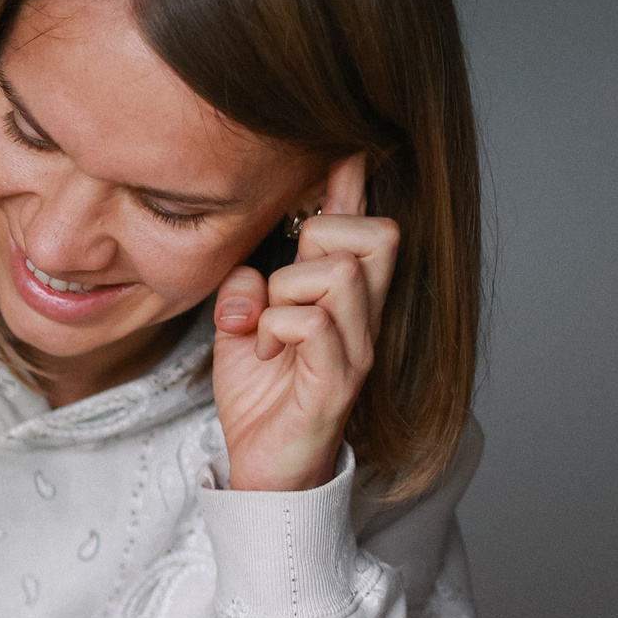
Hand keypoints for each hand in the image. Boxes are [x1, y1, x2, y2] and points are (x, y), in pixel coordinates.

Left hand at [210, 153, 398, 491]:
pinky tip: (263, 355)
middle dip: (318, 241)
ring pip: (340, 273)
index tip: (343, 146)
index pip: (364, 227)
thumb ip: (244, 288)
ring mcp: (358, 348)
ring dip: (286, 292)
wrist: (262, 471)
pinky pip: (312, 323)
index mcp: (345, 299)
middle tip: (279, 289)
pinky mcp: (338, 382)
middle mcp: (364, 318)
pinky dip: (274, 328)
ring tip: (265, 333)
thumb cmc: (260, 398)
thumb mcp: (240, 330)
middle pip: (378, 233)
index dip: (354, 184)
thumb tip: (251, 266)